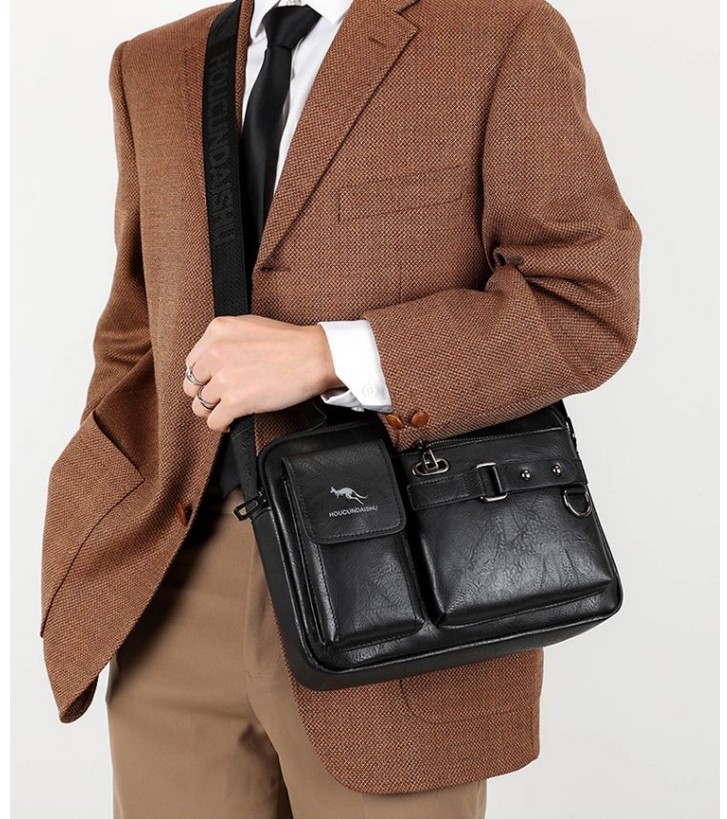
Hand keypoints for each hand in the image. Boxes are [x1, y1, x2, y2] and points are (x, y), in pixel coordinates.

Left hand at [183, 315, 344, 431]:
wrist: (315, 356)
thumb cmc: (291, 342)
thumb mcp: (249, 325)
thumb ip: (226, 338)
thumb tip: (213, 356)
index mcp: (218, 331)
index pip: (192, 362)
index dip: (202, 376)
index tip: (212, 383)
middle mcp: (216, 352)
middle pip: (192, 385)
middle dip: (205, 394)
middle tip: (219, 399)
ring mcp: (224, 377)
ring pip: (200, 405)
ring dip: (213, 411)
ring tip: (226, 411)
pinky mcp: (236, 401)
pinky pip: (214, 421)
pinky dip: (221, 425)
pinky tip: (232, 422)